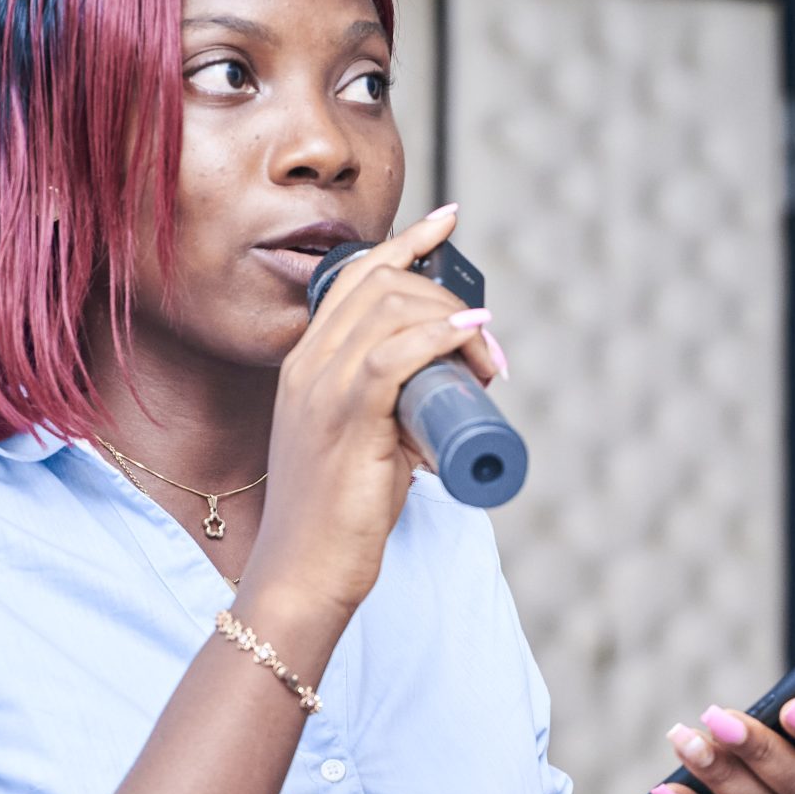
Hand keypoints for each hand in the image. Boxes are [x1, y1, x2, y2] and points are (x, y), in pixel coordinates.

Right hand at [245, 205, 502, 617]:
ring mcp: (320, 389)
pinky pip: (392, 356)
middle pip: (382, 285)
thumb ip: (392, 411)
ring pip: (392, 312)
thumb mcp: (364, 444)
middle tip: (490, 347)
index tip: (448, 222)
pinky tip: (470, 338)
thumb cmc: (339, 518)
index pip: (354, 277)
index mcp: (306, 364)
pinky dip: (438, 338)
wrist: (304, 572)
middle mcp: (307, 365)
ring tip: (489, 363)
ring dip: (456, 324)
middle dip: (448, 297)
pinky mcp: (343, 418)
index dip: (404, 243)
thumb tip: (445, 397)